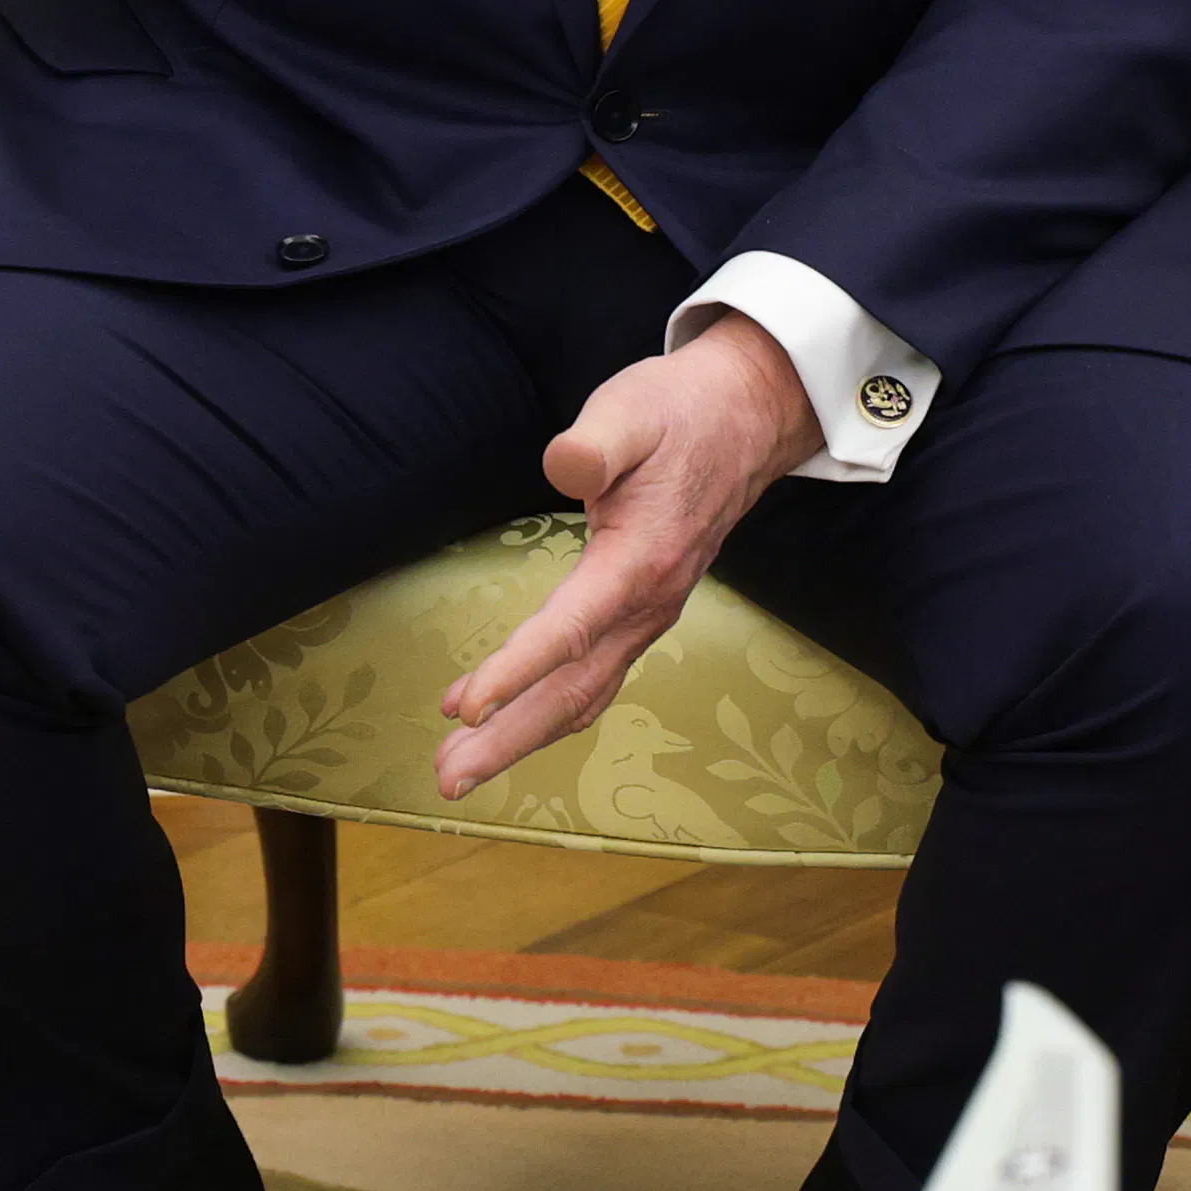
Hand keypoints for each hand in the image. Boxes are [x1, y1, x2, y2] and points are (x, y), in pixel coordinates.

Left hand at [433, 314, 821, 798]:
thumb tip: (563, 464)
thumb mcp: (632, 410)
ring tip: (457, 768)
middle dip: (507, 738)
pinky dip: (542, 706)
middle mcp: (647, 606)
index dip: (516, 671)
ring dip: (519, 736)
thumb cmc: (679, 412)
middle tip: (446, 779)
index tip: (466, 708)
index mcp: (639, 563)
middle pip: (571, 689)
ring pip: (581, 694)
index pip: (569, 630)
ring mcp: (646, 617)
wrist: (745, 420)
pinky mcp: (638, 612)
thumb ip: (596, 445)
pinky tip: (495, 713)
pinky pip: (590, 678)